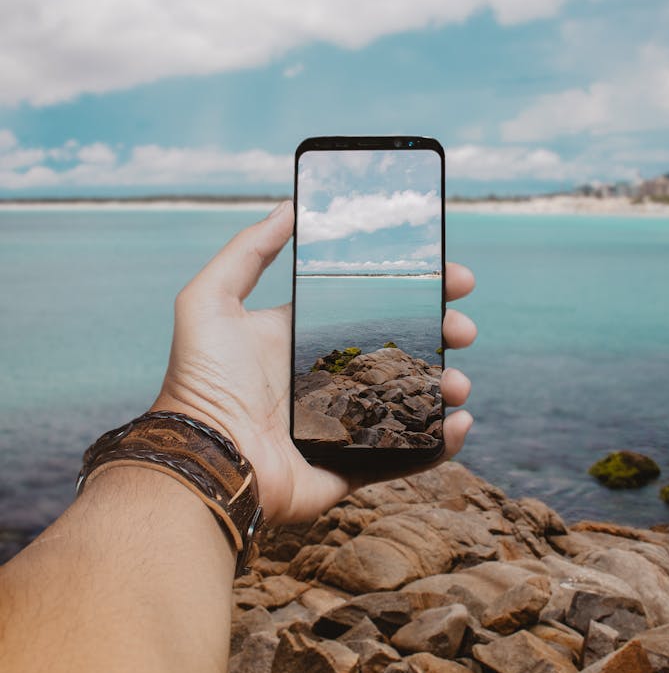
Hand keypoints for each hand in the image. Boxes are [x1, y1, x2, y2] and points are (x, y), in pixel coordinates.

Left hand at [152, 202, 475, 524]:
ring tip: (458, 382)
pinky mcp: (354, 465)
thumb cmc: (200, 381)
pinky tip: (459, 424)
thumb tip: (290, 207)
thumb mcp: (209, 301)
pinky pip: (408, 454)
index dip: (413, 289)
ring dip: (446, 387)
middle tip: (463, 328)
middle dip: (441, 333)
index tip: (449, 275)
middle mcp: (329, 377)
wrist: (206, 459)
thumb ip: (247, 250)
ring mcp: (346, 423)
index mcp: (305, 337)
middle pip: (403, 348)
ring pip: (413, 400)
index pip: (372, 305)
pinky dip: (441, 442)